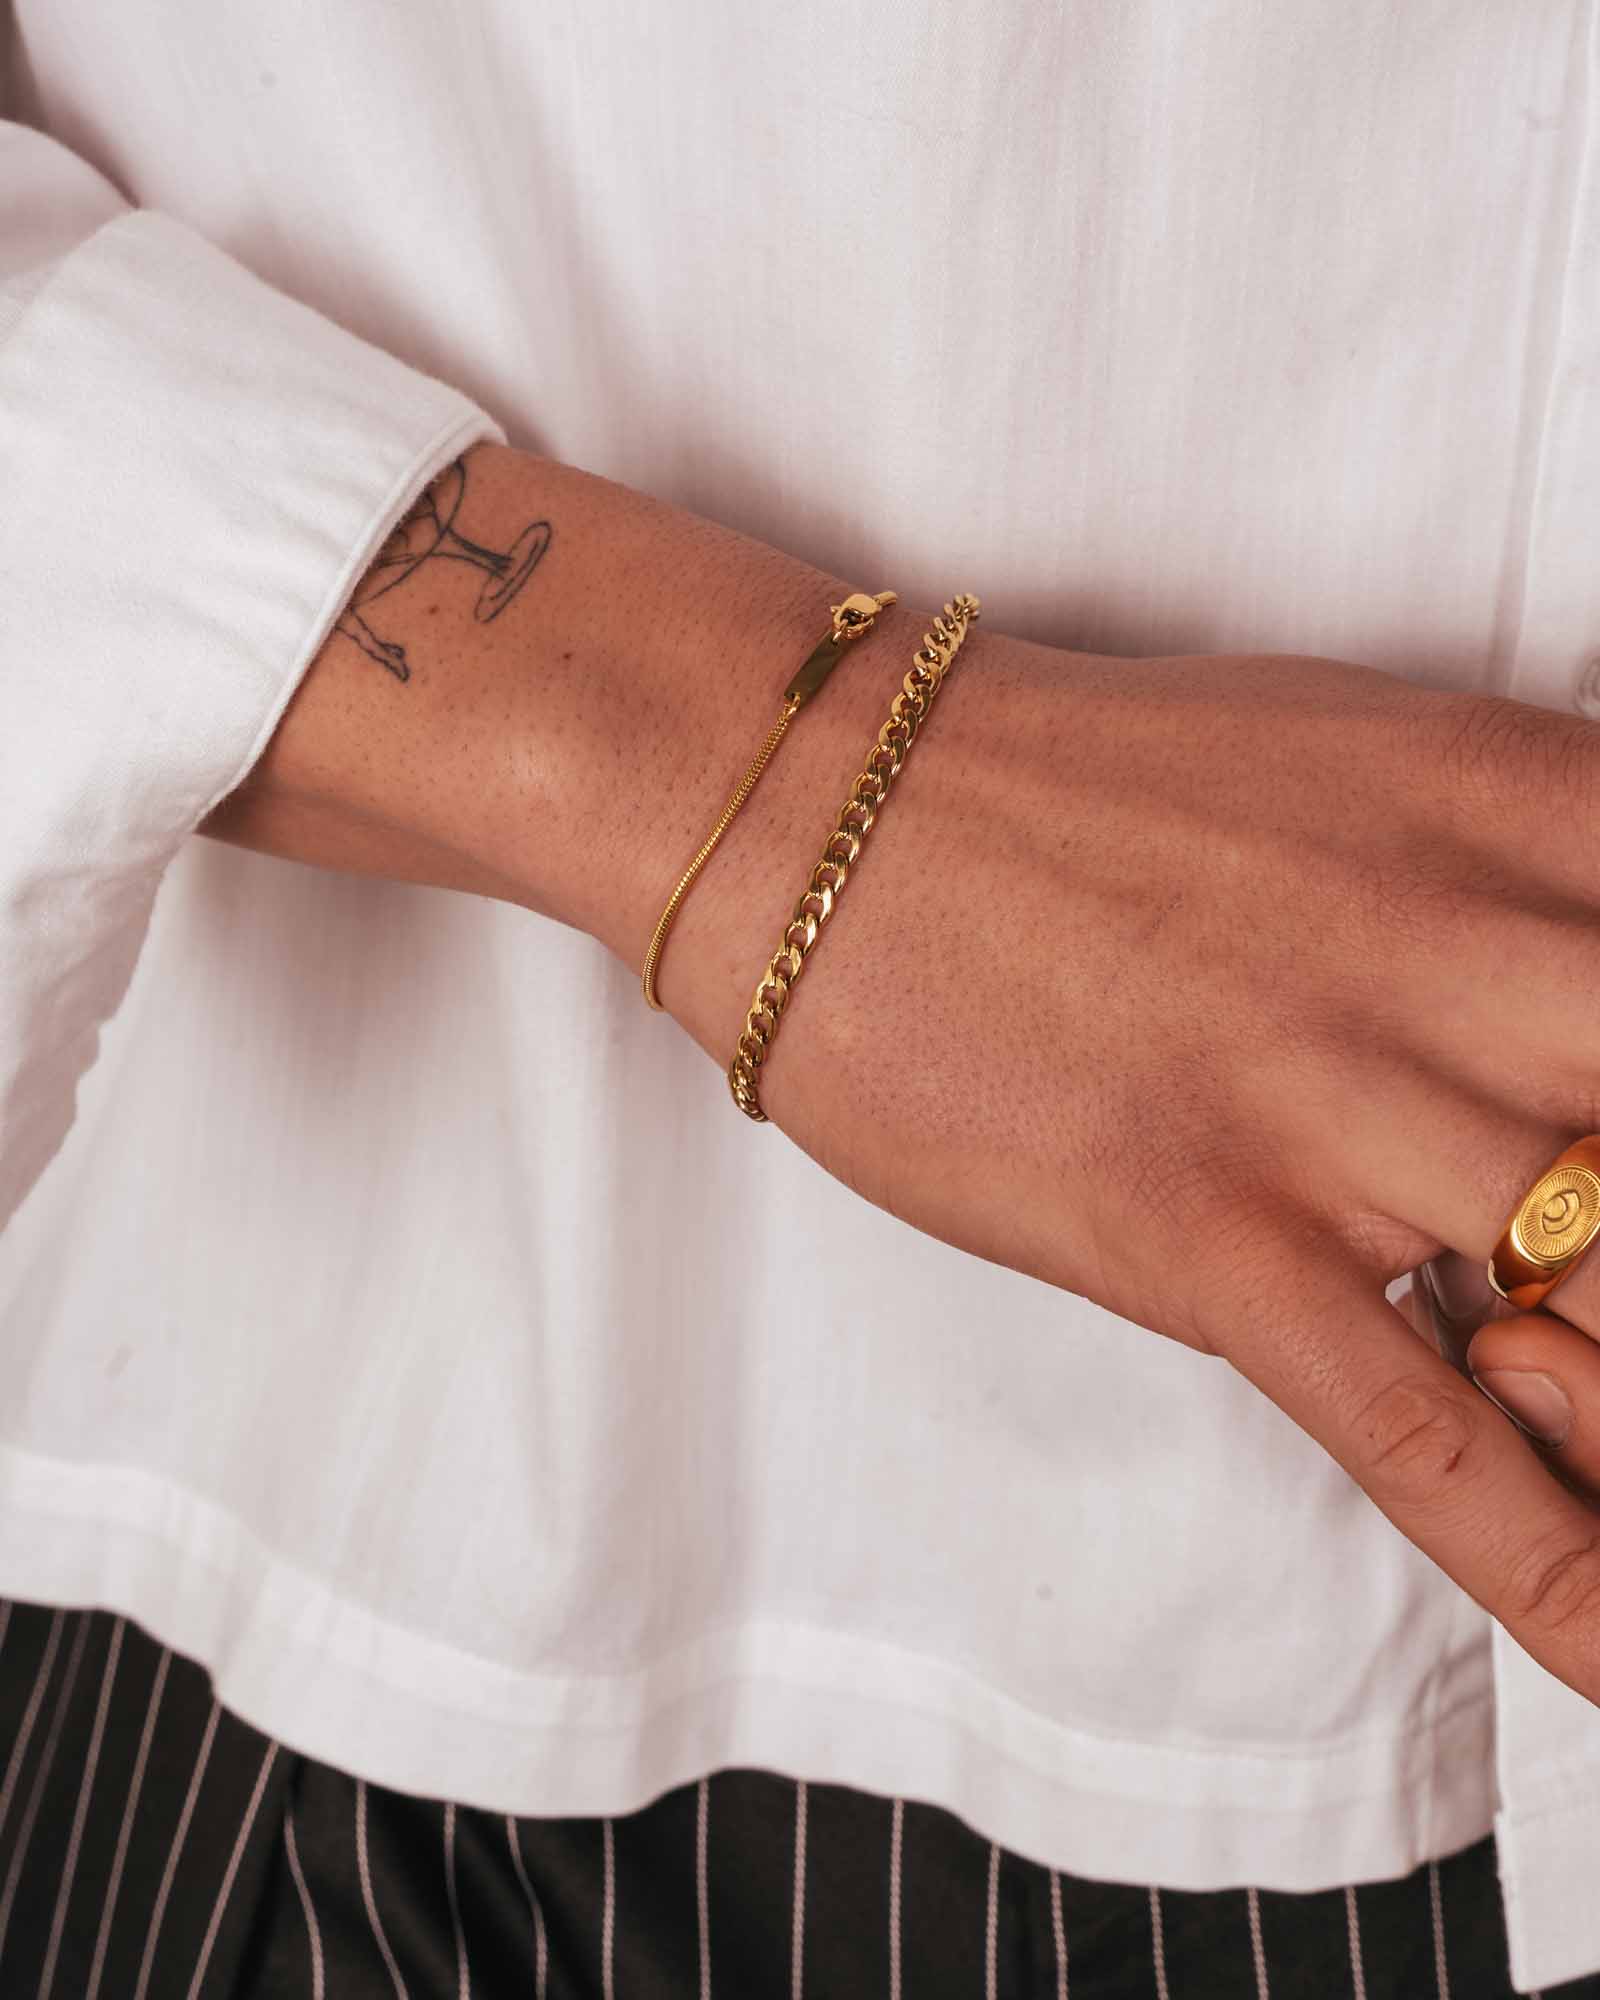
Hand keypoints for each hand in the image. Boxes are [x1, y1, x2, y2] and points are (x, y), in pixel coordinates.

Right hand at [654, 628, 1599, 1707]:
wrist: (832, 809)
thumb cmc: (1081, 783)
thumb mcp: (1356, 751)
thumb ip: (1532, 855)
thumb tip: (1599, 980)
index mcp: (1514, 804)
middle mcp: (1459, 950)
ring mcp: (1331, 1099)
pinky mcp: (1204, 1229)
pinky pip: (1420, 1430)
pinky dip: (1552, 1562)